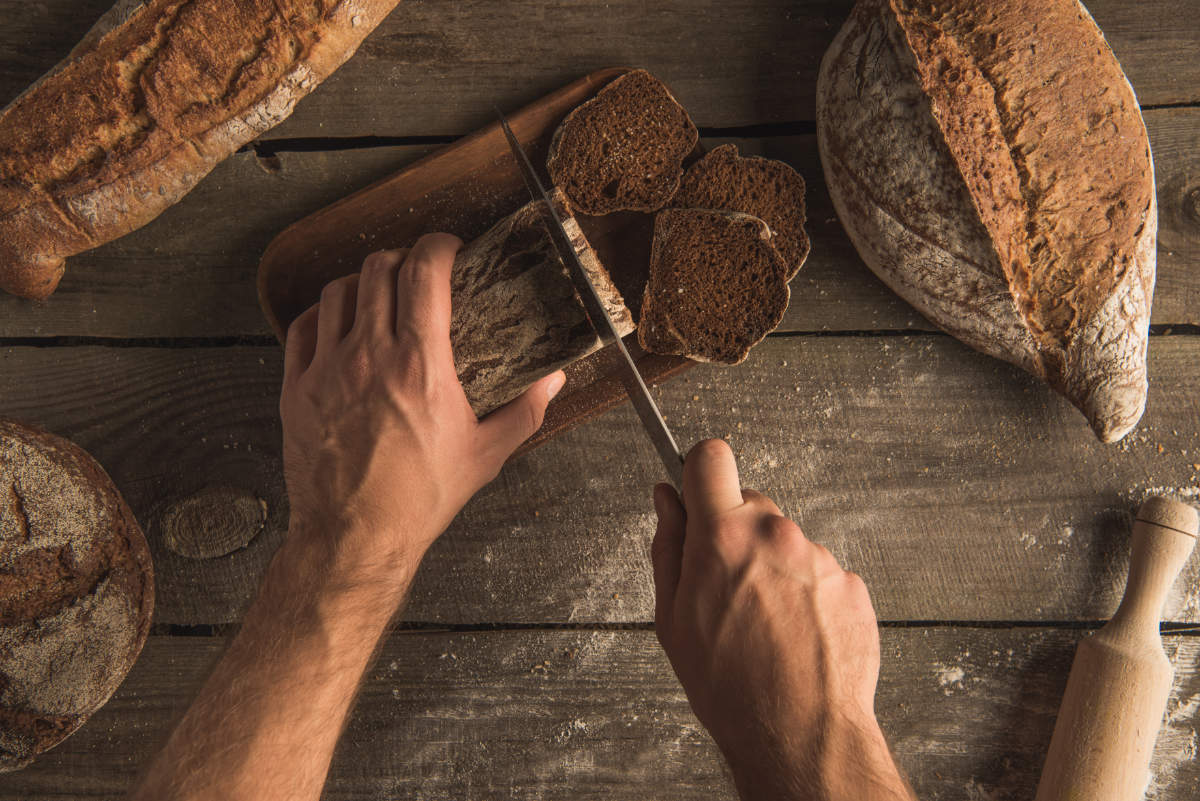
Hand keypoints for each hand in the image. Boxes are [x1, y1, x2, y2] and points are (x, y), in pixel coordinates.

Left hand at [279, 234, 564, 598]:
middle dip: (403, 258)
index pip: (425, 272)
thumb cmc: (421, 498)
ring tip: (379, 294)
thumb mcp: (486, 454)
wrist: (356, 536)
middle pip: (379, 268)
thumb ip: (525, 410)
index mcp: (421, 365)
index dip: (439, 245)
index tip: (449, 248)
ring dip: (363, 282)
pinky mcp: (296, 388)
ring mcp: (327, 369)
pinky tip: (339, 324)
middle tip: (417, 271)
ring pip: (337, 290)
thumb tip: (554, 380)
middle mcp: (370, 356)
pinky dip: (323, 314)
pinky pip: (303, 326)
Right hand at [651, 439, 912, 800]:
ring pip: (785, 542)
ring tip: (763, 626)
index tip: (696, 491)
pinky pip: (818, 573)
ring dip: (772, 570)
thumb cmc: (731, 686)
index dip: (699, 471)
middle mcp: (775, 534)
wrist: (799, 733)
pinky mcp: (850, 582)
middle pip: (750, 504)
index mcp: (723, 536)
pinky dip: (806, 596)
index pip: (711, 458)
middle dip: (734, 533)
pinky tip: (794, 637)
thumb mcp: (672, 619)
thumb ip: (668, 547)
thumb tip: (666, 501)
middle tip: (724, 588)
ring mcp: (818, 557)